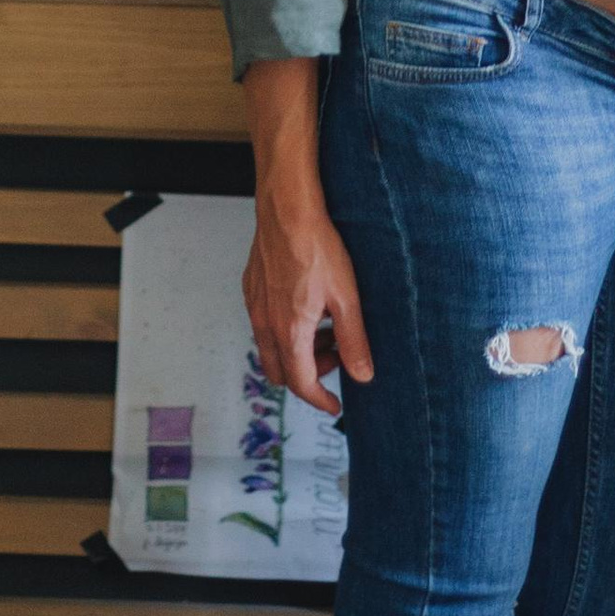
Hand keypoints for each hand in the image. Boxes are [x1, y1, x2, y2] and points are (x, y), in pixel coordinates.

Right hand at [242, 185, 372, 417]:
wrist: (287, 209)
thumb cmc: (318, 248)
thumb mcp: (346, 298)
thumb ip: (353, 341)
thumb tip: (363, 375)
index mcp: (289, 332)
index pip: (300, 383)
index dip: (320, 399)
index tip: (335, 405)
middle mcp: (265, 324)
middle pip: (281, 372)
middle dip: (308, 374)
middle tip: (336, 357)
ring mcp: (255, 307)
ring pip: (272, 349)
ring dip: (298, 351)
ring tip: (327, 327)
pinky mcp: (252, 290)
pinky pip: (265, 325)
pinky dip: (286, 330)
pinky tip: (309, 306)